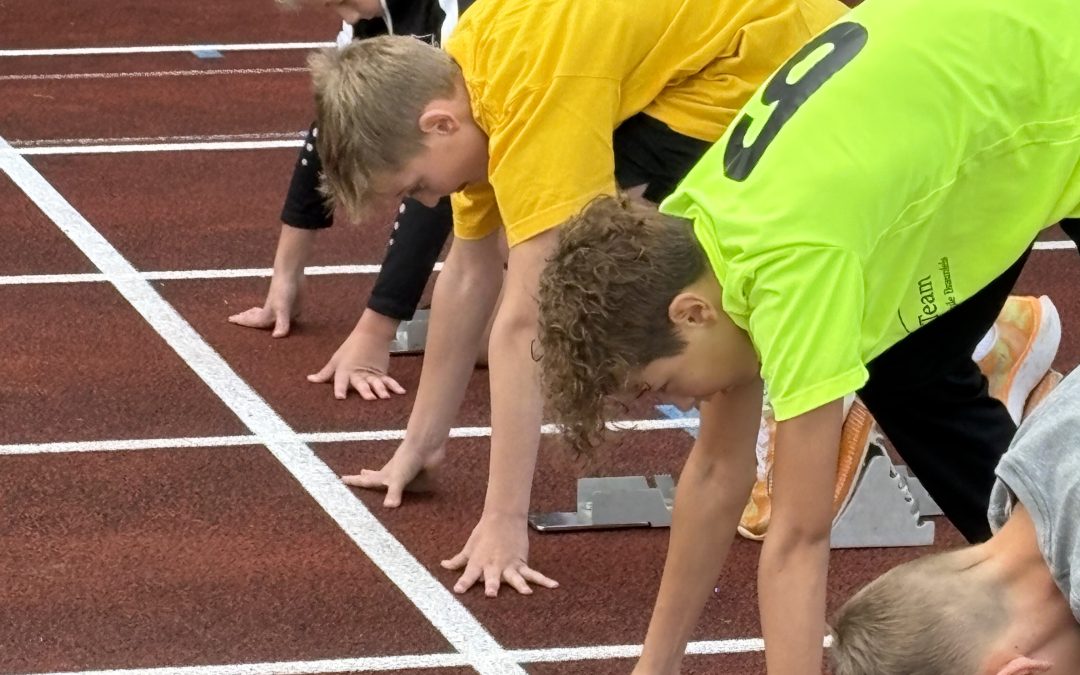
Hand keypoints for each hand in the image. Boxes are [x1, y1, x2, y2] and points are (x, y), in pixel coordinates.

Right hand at [228, 270, 302, 337]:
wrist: (291, 272)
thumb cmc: (284, 289)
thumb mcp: (283, 308)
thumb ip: (282, 322)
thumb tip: (276, 337)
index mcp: (268, 313)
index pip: (253, 321)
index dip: (243, 322)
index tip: (230, 319)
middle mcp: (272, 310)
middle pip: (257, 316)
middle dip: (247, 318)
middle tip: (236, 318)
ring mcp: (280, 305)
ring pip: (266, 312)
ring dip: (258, 314)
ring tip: (250, 312)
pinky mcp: (290, 302)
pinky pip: (281, 311)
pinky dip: (277, 314)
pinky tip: (277, 312)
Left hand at [307, 321, 405, 399]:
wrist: (371, 334)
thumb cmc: (350, 348)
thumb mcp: (336, 360)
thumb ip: (325, 373)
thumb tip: (310, 380)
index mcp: (345, 370)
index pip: (341, 381)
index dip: (340, 388)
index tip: (340, 397)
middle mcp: (358, 373)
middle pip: (361, 383)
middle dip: (364, 390)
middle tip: (369, 398)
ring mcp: (371, 373)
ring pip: (376, 383)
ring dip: (380, 390)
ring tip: (385, 397)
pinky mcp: (381, 372)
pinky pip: (388, 380)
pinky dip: (395, 386)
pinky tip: (401, 392)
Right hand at [342, 442, 445, 506]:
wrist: (427, 444)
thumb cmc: (409, 458)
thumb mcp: (398, 478)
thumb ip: (394, 492)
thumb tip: (389, 506)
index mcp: (385, 476)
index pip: (367, 481)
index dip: (354, 481)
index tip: (342, 478)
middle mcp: (393, 475)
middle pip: (378, 477)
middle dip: (368, 477)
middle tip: (360, 474)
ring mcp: (406, 474)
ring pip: (394, 480)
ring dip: (388, 481)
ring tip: (381, 481)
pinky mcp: (418, 475)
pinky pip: (412, 484)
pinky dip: (409, 485)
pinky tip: (412, 486)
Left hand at [440, 512, 558, 596]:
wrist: (503, 517)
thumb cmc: (484, 533)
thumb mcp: (469, 547)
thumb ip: (458, 560)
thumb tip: (444, 565)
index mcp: (479, 562)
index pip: (469, 575)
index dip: (463, 582)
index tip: (458, 590)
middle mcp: (494, 565)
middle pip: (493, 577)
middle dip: (493, 585)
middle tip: (492, 593)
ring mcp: (509, 565)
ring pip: (515, 577)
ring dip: (520, 585)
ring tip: (526, 592)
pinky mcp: (522, 563)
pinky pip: (533, 573)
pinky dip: (544, 580)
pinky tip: (553, 585)